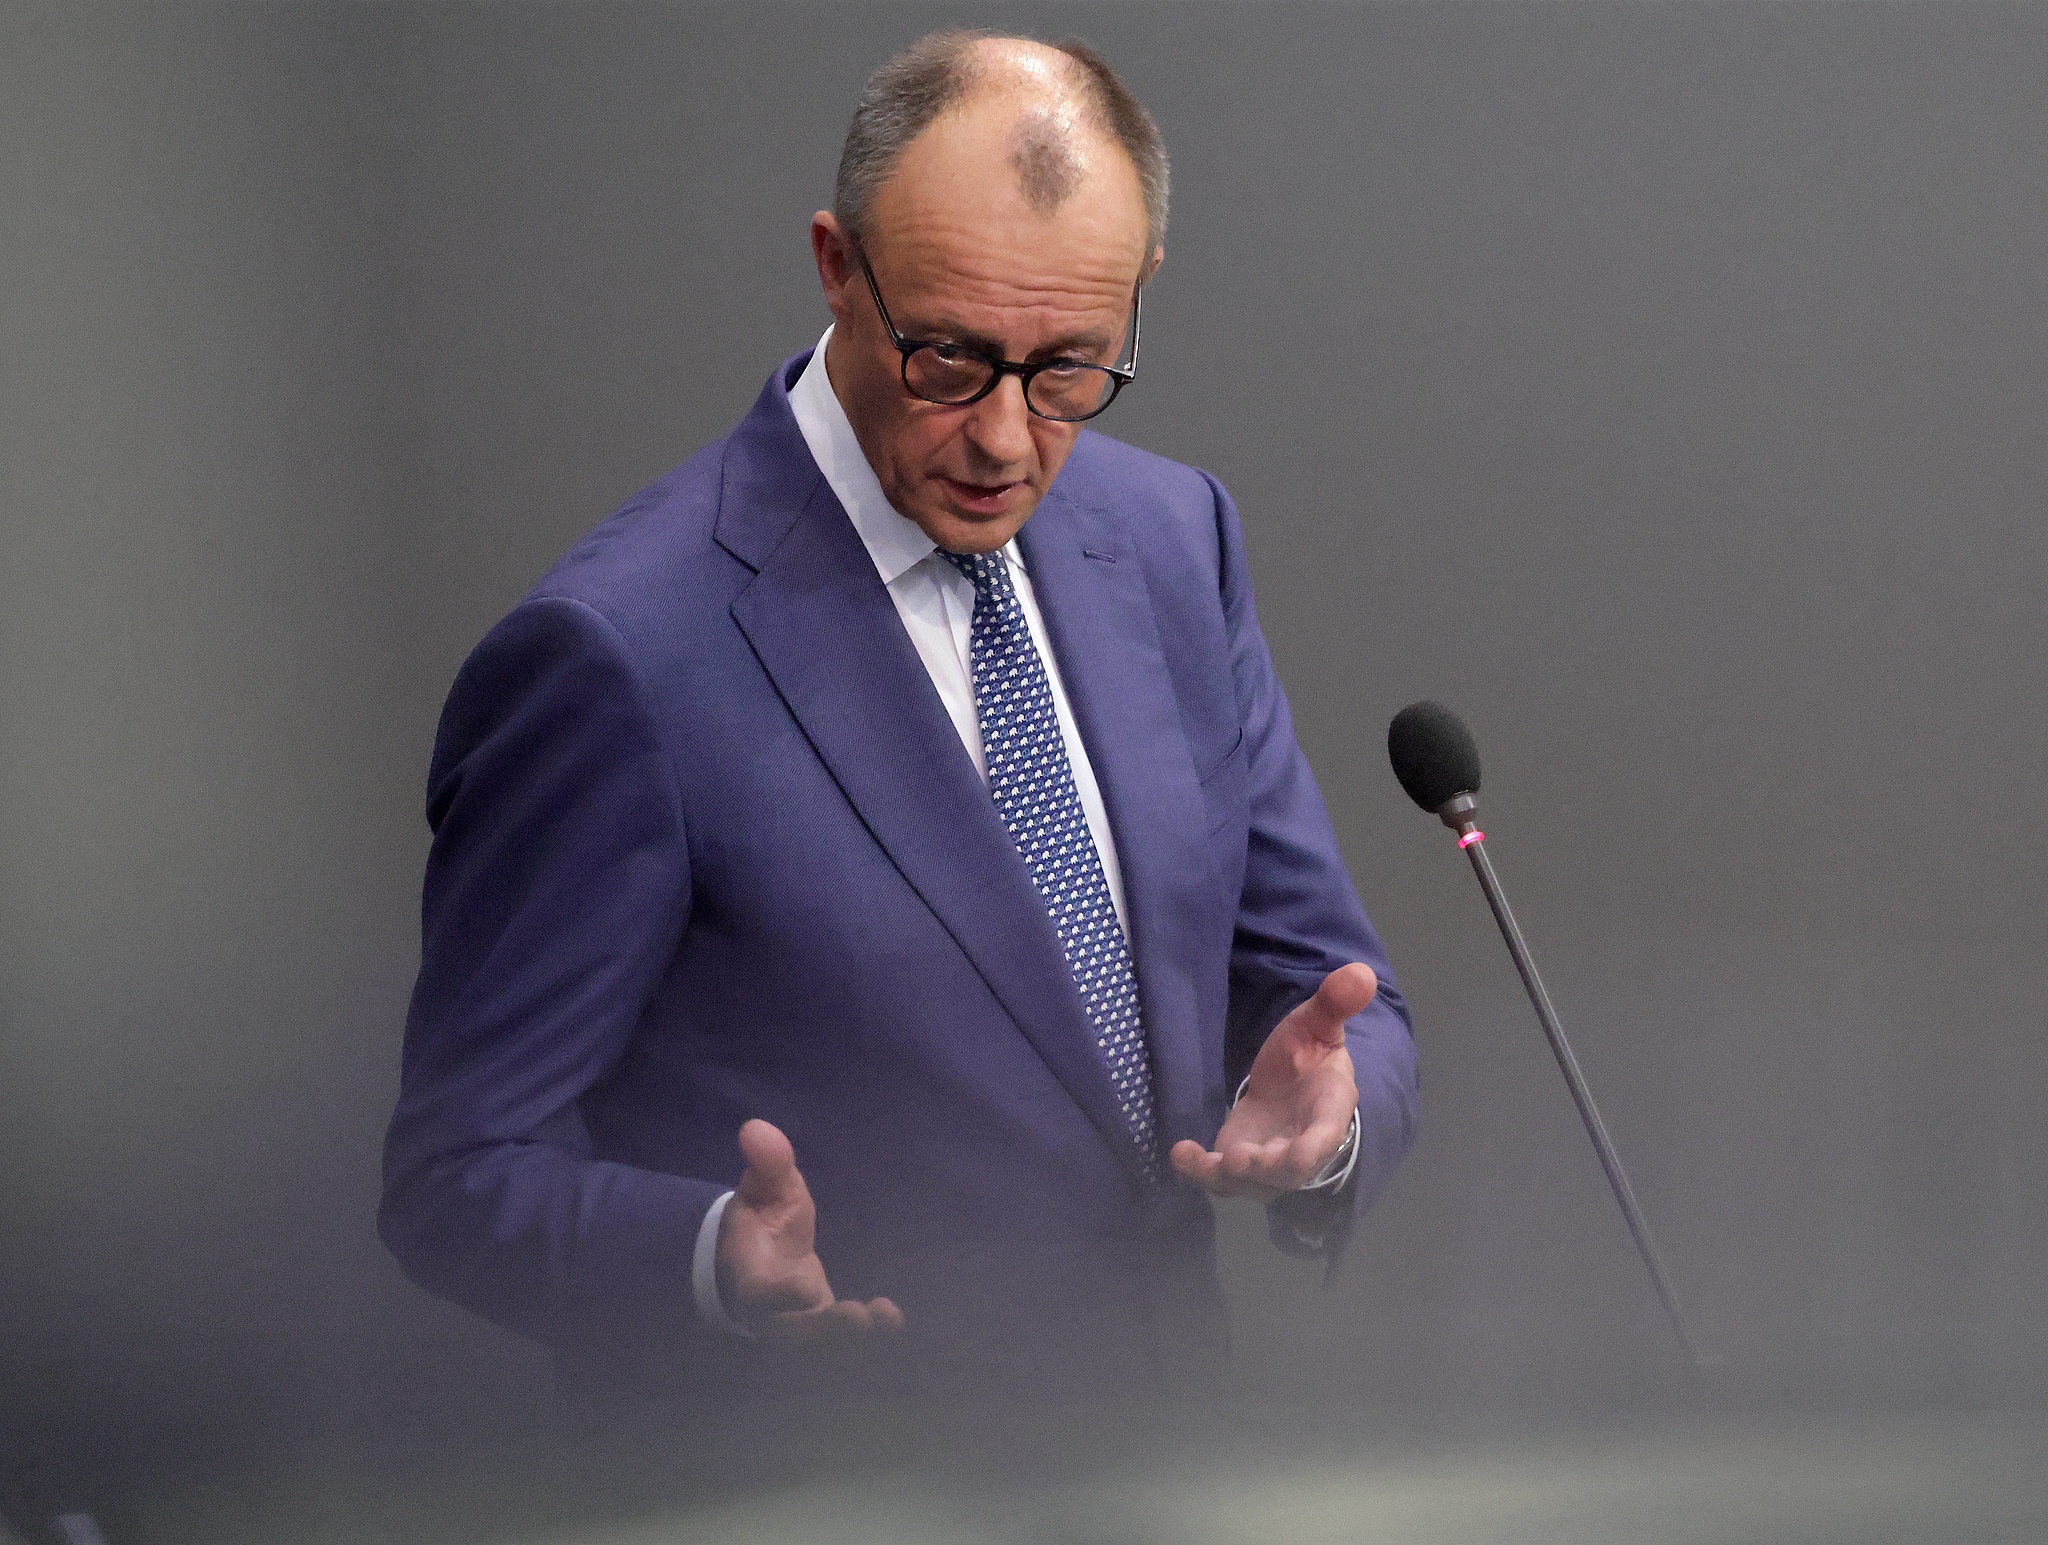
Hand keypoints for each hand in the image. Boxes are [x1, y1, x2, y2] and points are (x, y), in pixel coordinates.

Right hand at [716, 1119, 904, 1340]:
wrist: (760, 1259)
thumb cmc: (761, 1220)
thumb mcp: (763, 1187)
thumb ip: (767, 1163)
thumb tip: (757, 1129)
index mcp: (752, 1277)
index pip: (760, 1292)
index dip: (779, 1294)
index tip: (804, 1287)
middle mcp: (773, 1314)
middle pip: (795, 1334)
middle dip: (826, 1330)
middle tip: (856, 1316)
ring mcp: (800, 1329)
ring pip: (823, 1347)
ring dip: (854, 1340)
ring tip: (886, 1319)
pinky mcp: (824, 1335)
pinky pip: (843, 1345)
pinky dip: (869, 1339)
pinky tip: (893, 1319)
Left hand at [1170, 963, 1374, 1201]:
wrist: (1293, 1085)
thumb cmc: (1309, 1055)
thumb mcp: (1318, 1024)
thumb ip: (1333, 1005)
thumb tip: (1360, 972)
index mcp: (1329, 1114)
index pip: (1326, 1137)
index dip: (1313, 1148)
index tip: (1299, 1153)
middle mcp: (1300, 1149)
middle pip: (1287, 1172)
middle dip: (1265, 1168)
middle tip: (1239, 1159)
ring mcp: (1268, 1164)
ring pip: (1251, 1184)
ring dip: (1228, 1177)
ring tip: (1203, 1162)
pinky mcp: (1235, 1164)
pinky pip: (1218, 1178)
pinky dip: (1198, 1172)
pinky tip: (1178, 1154)